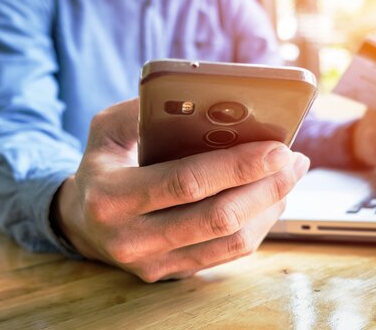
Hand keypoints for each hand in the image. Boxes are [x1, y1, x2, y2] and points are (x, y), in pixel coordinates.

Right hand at [53, 98, 309, 281]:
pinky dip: (258, 226)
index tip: (277, 148)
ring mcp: (153, 263)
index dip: (238, 167)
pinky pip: (227, 254)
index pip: (186, 183)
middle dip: (266, 187)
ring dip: (269, 208)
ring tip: (289, 176)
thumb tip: (203, 103)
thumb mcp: (106, 130)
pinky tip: (271, 200)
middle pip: (217, 218)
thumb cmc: (102, 166)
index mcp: (111, 197)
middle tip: (294, 161)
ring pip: (229, 242)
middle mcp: (131, 239)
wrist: (81, 221)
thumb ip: (144, 111)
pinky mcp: (172, 273)